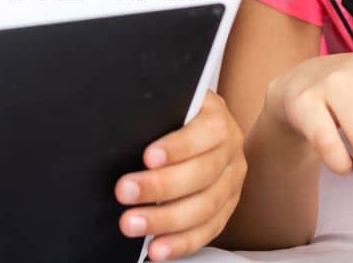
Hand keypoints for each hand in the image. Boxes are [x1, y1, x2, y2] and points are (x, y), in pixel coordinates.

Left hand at [115, 91, 246, 260]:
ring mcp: (231, 183)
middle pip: (202, 174)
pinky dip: (181, 242)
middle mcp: (230, 153)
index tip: (149, 157)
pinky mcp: (227, 208)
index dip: (178, 147)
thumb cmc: (178, 117)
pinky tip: (158, 247)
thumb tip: (121, 133)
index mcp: (218, 121)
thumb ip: (155, 115)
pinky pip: (208, 230)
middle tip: (125, 191)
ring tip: (132, 224)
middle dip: (160, 186)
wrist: (202, 127)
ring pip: (205, 206)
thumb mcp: (170, 105)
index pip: (206, 132)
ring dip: (166, 220)